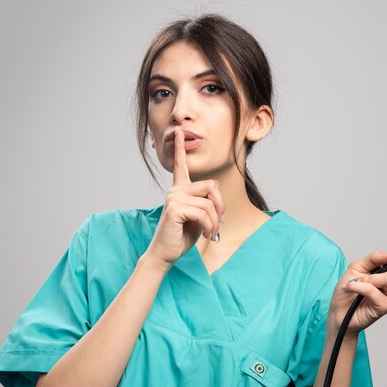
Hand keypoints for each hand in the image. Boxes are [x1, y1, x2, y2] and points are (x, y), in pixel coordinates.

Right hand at [144, 127, 224, 267]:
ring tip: (212, 233)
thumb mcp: (199, 217)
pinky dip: (210, 226)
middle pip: (212, 186)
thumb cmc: (181, 236)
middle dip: (221, 206)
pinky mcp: (175, 208)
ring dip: (216, 222)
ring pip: (209, 203)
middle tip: (219, 223)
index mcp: (179, 189)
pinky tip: (206, 234)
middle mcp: (175, 190)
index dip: (181, 149)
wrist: (165, 254)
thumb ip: (206, 203)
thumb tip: (216, 195)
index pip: (180, 166)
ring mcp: (173, 197)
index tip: (180, 133)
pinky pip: (204, 213)